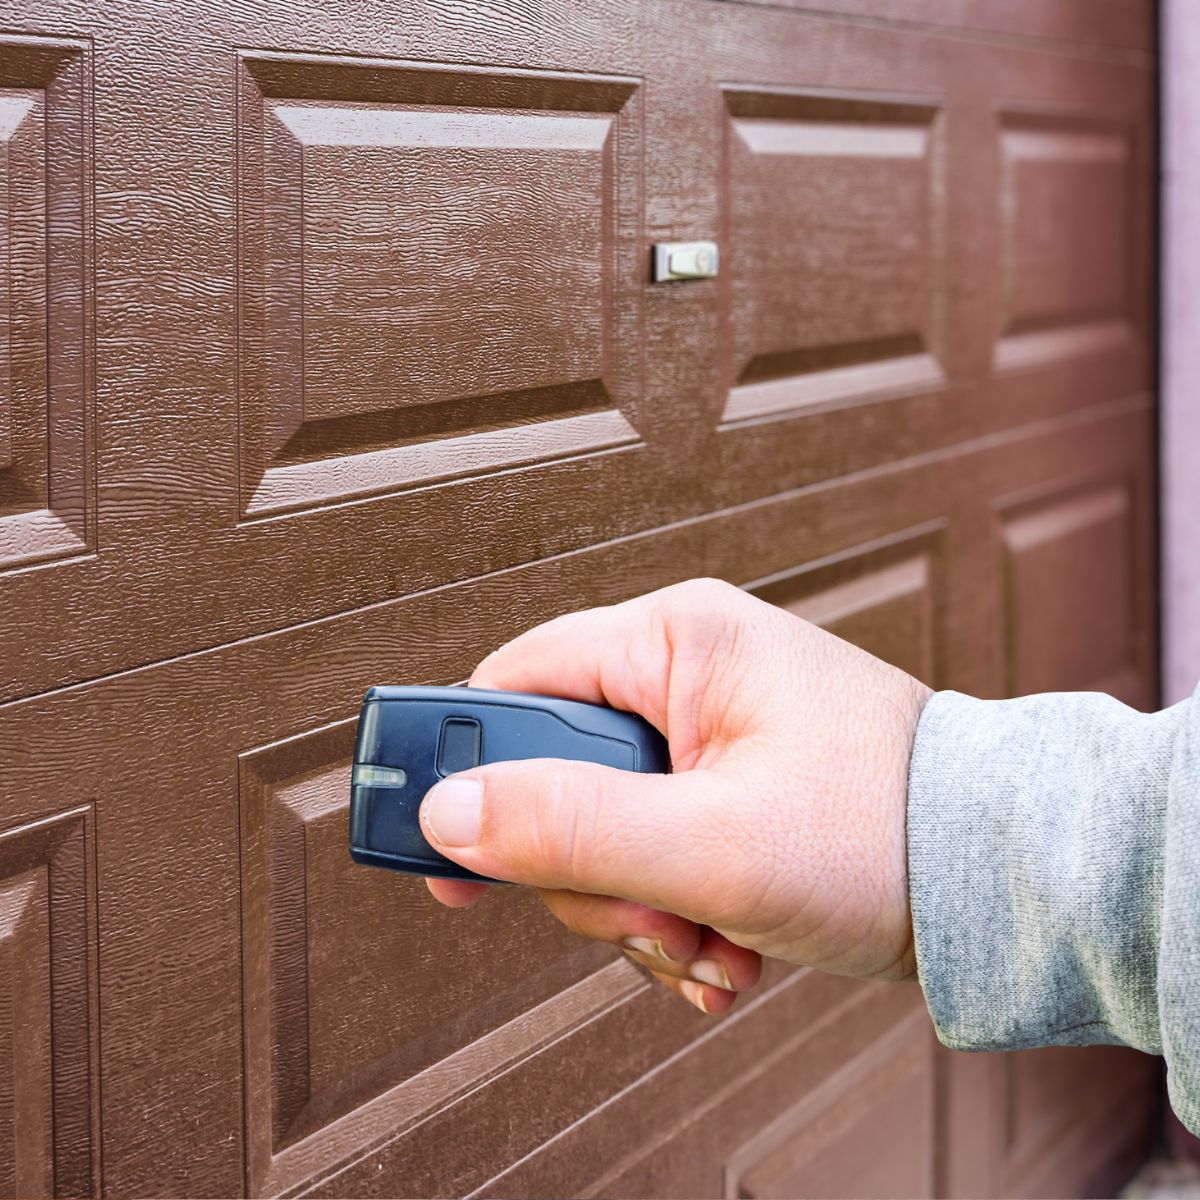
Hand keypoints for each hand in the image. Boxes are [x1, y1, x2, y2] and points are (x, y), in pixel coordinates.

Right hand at [420, 579, 931, 1014]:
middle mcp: (688, 674)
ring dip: (639, 906)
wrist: (996, 875)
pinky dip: (674, 911)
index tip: (441, 846)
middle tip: (649, 908)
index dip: (468, 769)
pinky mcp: (724, 786)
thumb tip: (450, 812)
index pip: (517, 683)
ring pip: (601, 832)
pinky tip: (724, 941)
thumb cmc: (890, 829)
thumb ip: (570, 827)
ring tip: (706, 936)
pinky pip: (652, 852)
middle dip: (590, 870)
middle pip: (556, 776)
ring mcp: (706, 734)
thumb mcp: (713, 841)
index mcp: (679, 641)